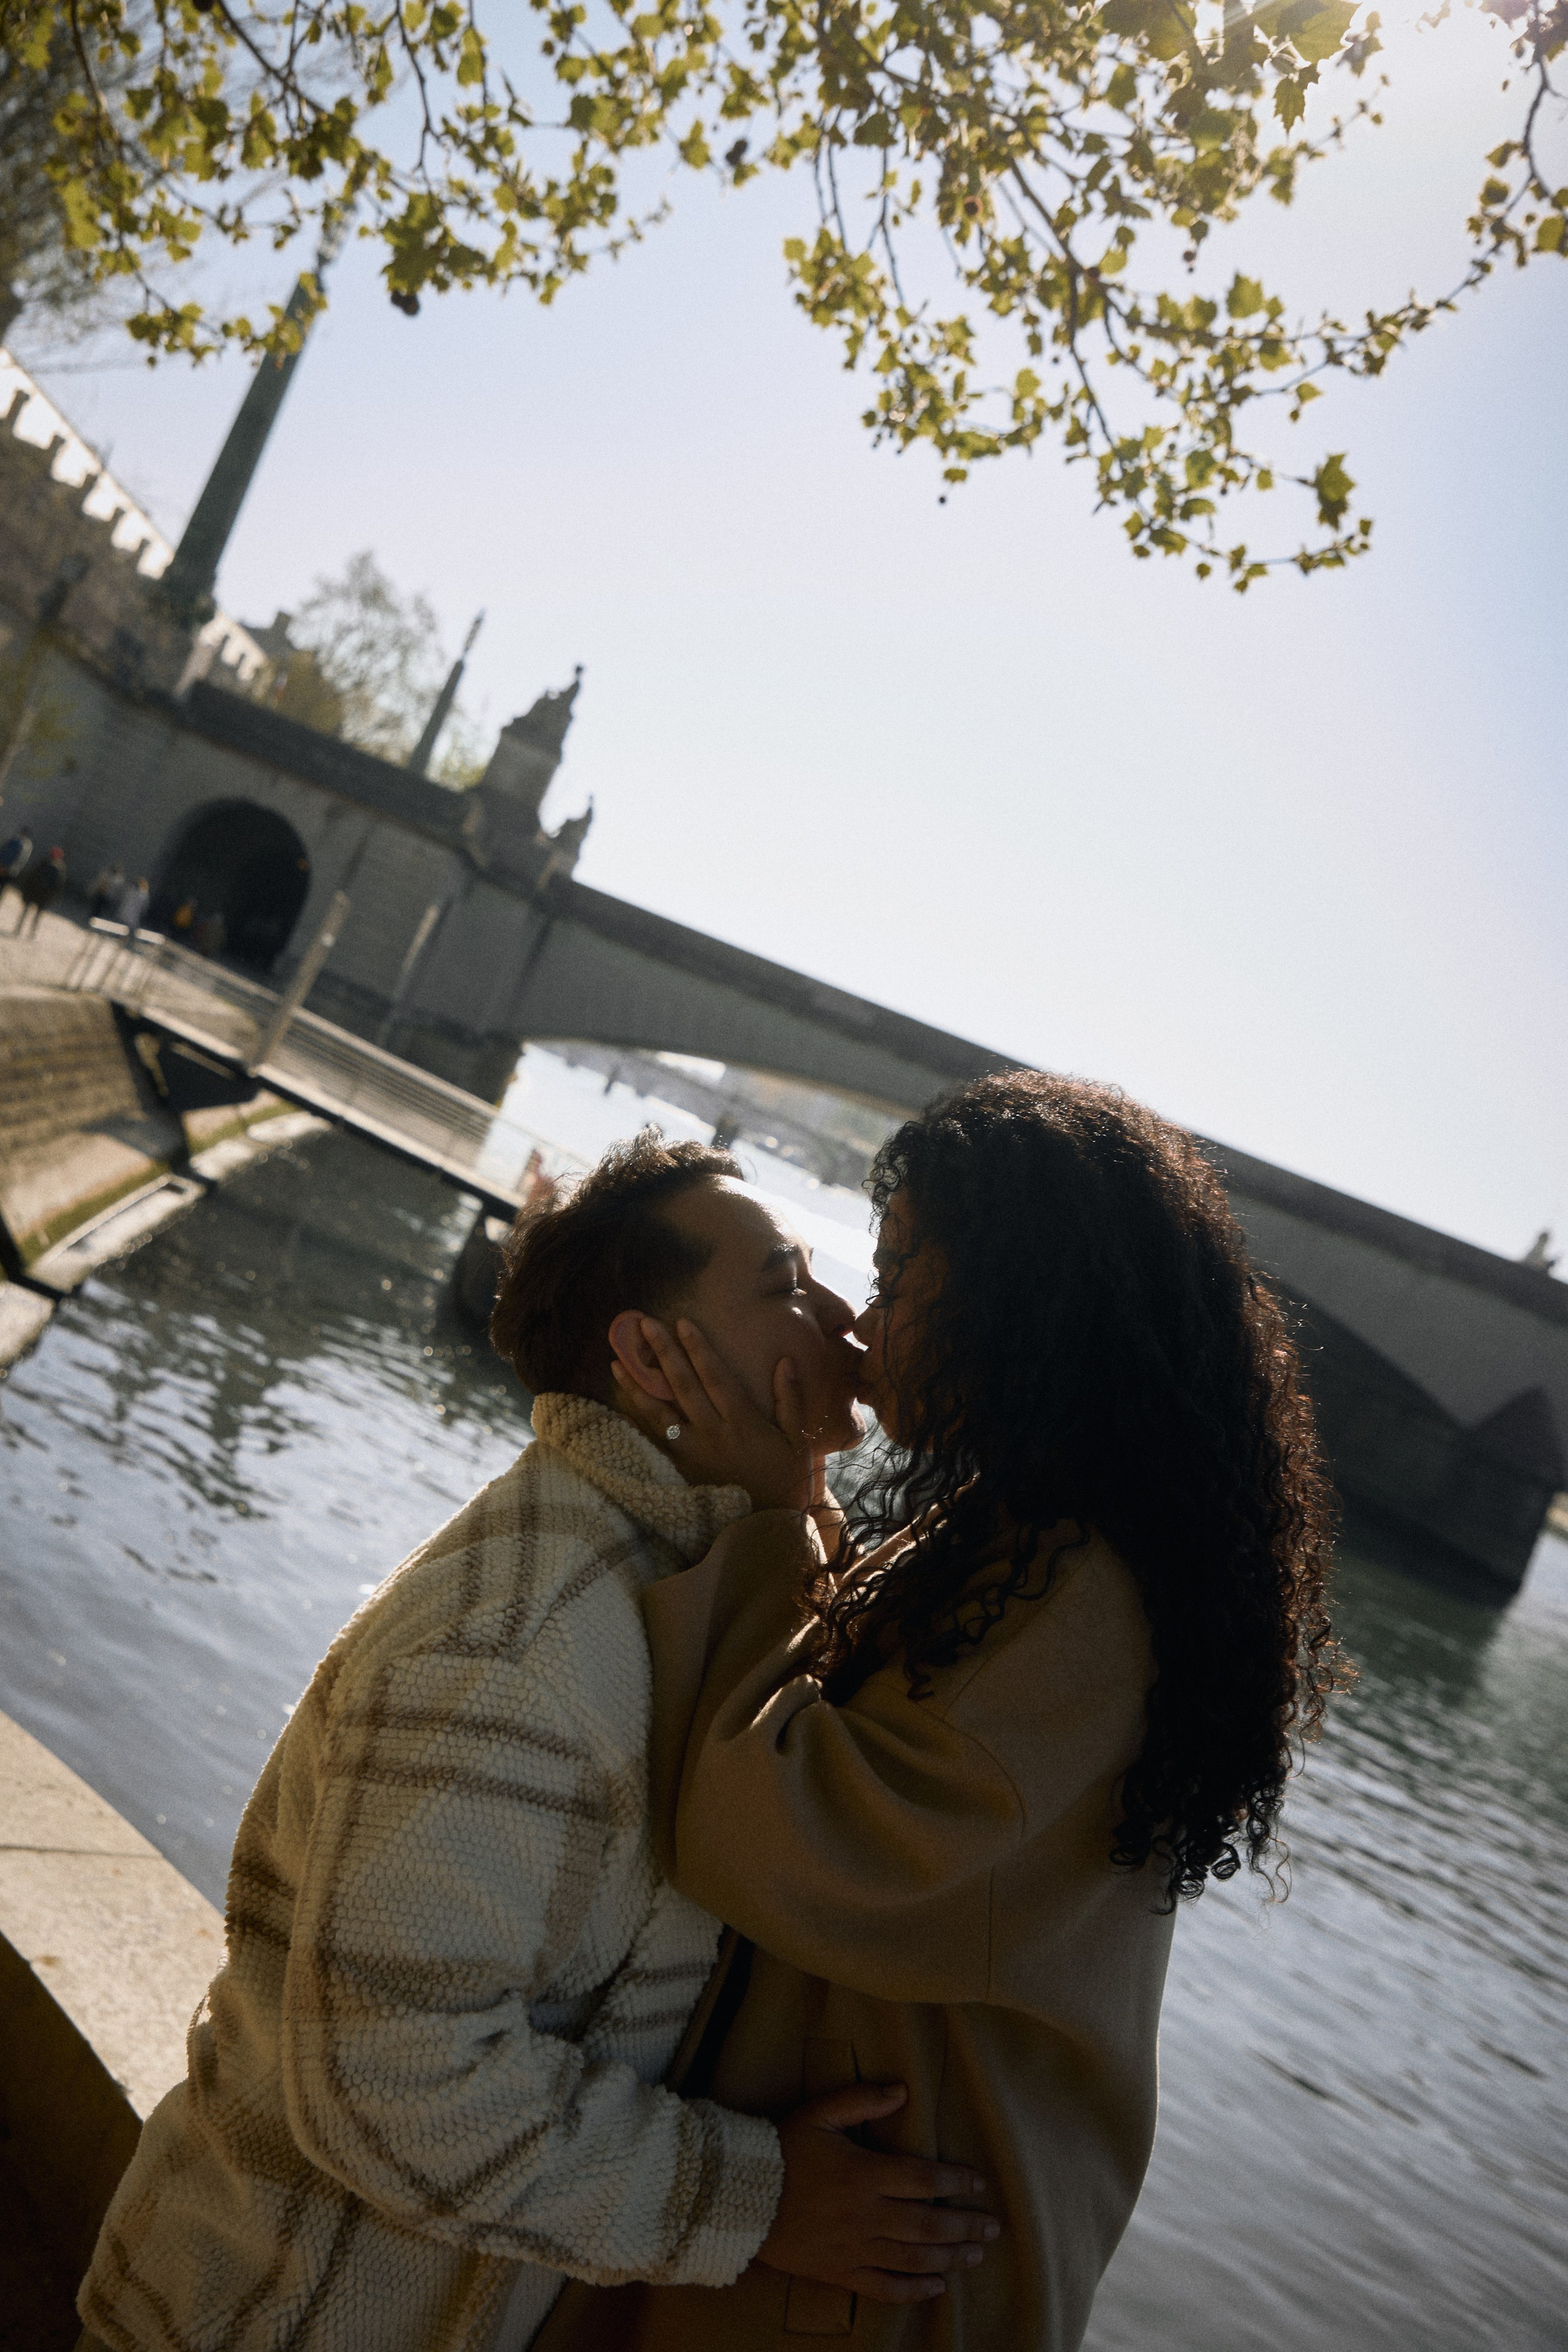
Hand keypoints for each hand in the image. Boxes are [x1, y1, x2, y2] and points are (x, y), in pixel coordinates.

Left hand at [616, 1316, 813, 1511]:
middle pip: (683, 1385)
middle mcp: (713, 1433)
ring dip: (638, 1384)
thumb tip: (785, 1361)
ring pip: (659, 1412)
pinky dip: (637, 1419)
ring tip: (617, 1360)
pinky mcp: (681, 1469)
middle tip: (644, 1324)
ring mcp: (693, 1453)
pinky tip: (622, 1403)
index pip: (715, 1376)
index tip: (682, 1323)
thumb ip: (790, 1399)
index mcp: (742, 1422)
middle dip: (663, 1352)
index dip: (698, 1348)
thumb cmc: (786, 1481)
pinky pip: (654, 1440)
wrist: (767, 1529)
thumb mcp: (797, 1440)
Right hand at [759, 2083, 997, 2304]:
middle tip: (993, 2227)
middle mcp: (865, 2214)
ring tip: (975, 2255)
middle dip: (965, 2225)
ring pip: (913, 2259)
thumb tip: (902, 2090)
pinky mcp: (839, 2272)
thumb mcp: (819, 2113)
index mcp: (864, 2174)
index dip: (957, 2182)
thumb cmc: (782, 2149)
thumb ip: (862, 2099)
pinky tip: (935, 2287)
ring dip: (949, 2258)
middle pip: (928, 2224)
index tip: (980, 2184)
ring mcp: (853, 2248)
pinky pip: (883, 2288)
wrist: (740, 2197)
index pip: (925, 2180)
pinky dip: (913, 2291)